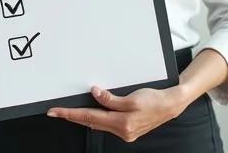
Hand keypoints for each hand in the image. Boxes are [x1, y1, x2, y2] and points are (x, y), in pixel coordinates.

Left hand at [47, 86, 186, 142]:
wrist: (170, 105)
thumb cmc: (154, 99)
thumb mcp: (132, 97)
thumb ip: (111, 98)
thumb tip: (95, 94)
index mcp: (122, 122)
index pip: (89, 117)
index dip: (70, 114)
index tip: (56, 112)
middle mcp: (122, 131)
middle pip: (91, 123)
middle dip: (73, 117)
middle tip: (56, 111)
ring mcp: (125, 133)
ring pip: (98, 125)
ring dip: (85, 118)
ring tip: (70, 112)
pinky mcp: (128, 131)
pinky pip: (107, 125)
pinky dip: (97, 119)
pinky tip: (92, 114)